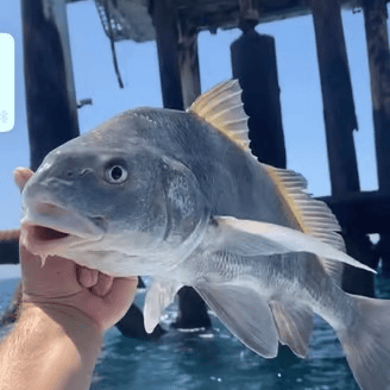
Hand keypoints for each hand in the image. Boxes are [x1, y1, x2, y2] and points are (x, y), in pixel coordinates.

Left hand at [15, 167, 137, 332]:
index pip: (88, 209)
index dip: (85, 212)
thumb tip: (20, 171)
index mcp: (80, 230)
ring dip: (100, 263)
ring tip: (87, 280)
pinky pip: (130, 257)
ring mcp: (116, 252)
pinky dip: (116, 270)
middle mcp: (99, 239)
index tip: (84, 209)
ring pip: (117, 242)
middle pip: (106, 223)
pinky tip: (103, 281)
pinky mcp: (130, 267)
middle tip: (75, 265)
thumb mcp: (35, 237)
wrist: (70, 315)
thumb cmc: (47, 276)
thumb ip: (35, 208)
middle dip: (91, 242)